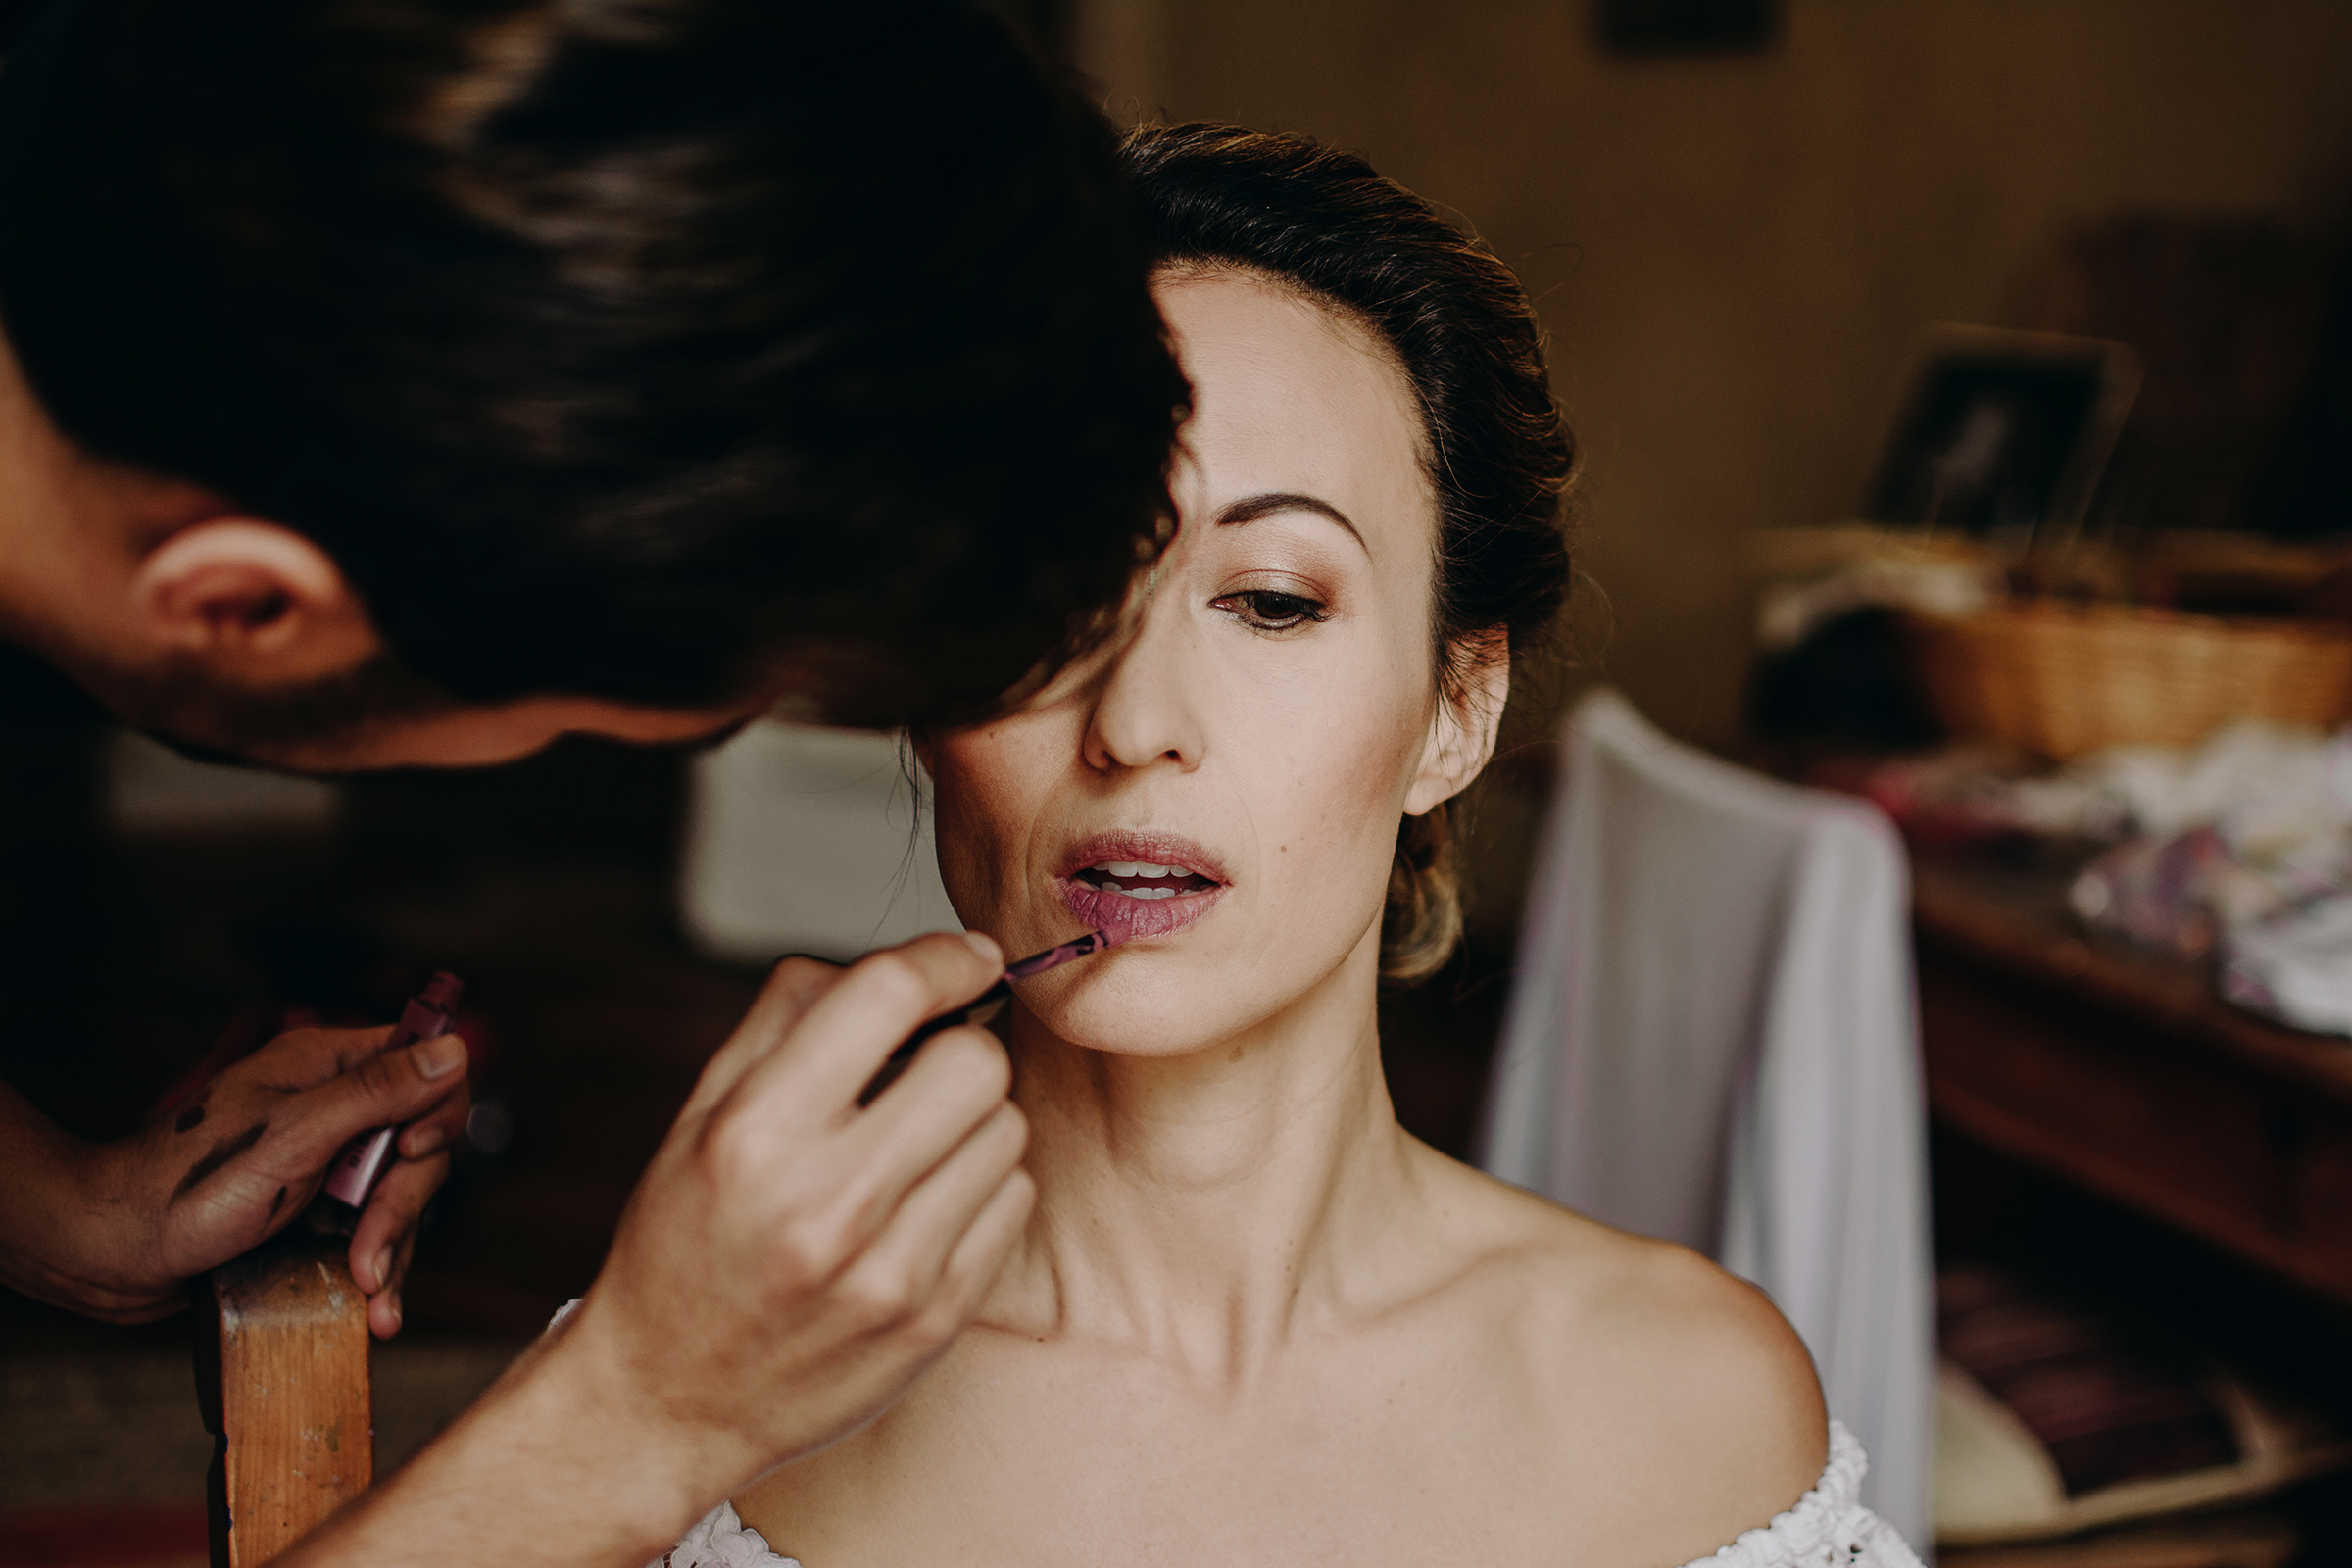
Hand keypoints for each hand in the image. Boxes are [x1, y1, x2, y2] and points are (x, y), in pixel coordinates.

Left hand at [42, 1024, 469, 1332]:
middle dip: (403, 1205)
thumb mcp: (291, 1135)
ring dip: (394, 1250)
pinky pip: (370, 1234)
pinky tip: (374, 1308)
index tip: (410, 1151)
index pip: (422, 1067)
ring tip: (371, 1298)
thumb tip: (455, 1049)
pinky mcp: (313, 1213)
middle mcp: (330, 1110)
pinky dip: (377, 1270)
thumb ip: (376, 1092)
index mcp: (325, 1068)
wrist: (110, 1255)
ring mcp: (322, 1164)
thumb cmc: (182, 1187)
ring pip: (399, 1198)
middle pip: (418, 1144)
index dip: (435, 1110)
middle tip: (371, 1254)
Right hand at [553, 931, 1031, 1507]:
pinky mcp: (934, 1320)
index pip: (886, 994)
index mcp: (752, 1135)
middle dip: (959, 1047)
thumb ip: (790, 1019)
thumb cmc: (684, 1242)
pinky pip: (1013, 1203)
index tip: (967, 957)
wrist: (664, 1404)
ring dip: (974, 1121)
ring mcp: (888, 1270)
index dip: (944, 957)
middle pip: (974, 1061)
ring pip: (1005, 1131)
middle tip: (926, 1071)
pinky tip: (925, 1205)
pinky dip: (982, 1187)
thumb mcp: (700, 1116)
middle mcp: (823, 1203)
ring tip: (915, 1148)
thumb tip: (908, 962)